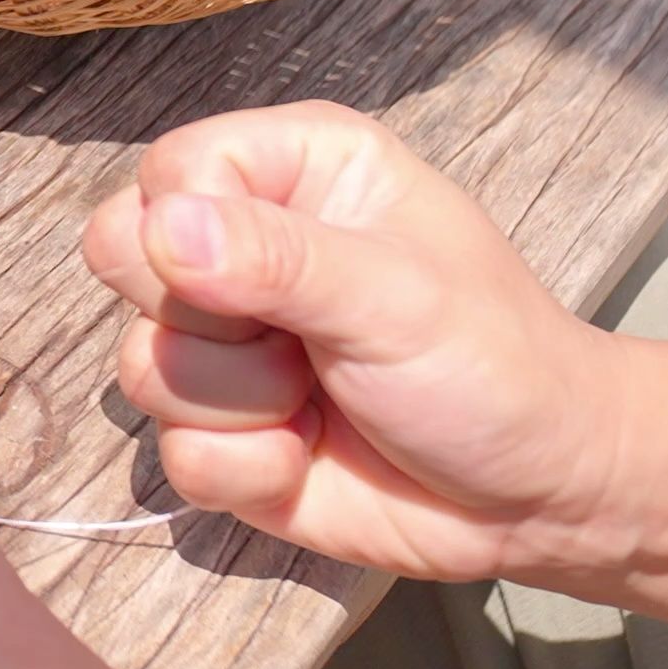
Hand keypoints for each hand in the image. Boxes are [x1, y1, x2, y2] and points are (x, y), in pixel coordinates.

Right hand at [81, 101, 633, 583]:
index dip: (193, 231)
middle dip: (203, 323)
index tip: (278, 281)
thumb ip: (277, 256)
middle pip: (123, 258)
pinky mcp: (223, 430)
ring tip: (319, 400)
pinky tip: (307, 456)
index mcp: (293, 171)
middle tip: (295, 340)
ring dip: (237, 406)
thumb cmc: (496, 364)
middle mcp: (244, 245)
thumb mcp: (395, 296)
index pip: (168, 173)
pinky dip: (246, 470)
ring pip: (142, 367)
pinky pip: (174, 454)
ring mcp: (227, 342)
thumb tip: (161, 229)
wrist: (544, 497)